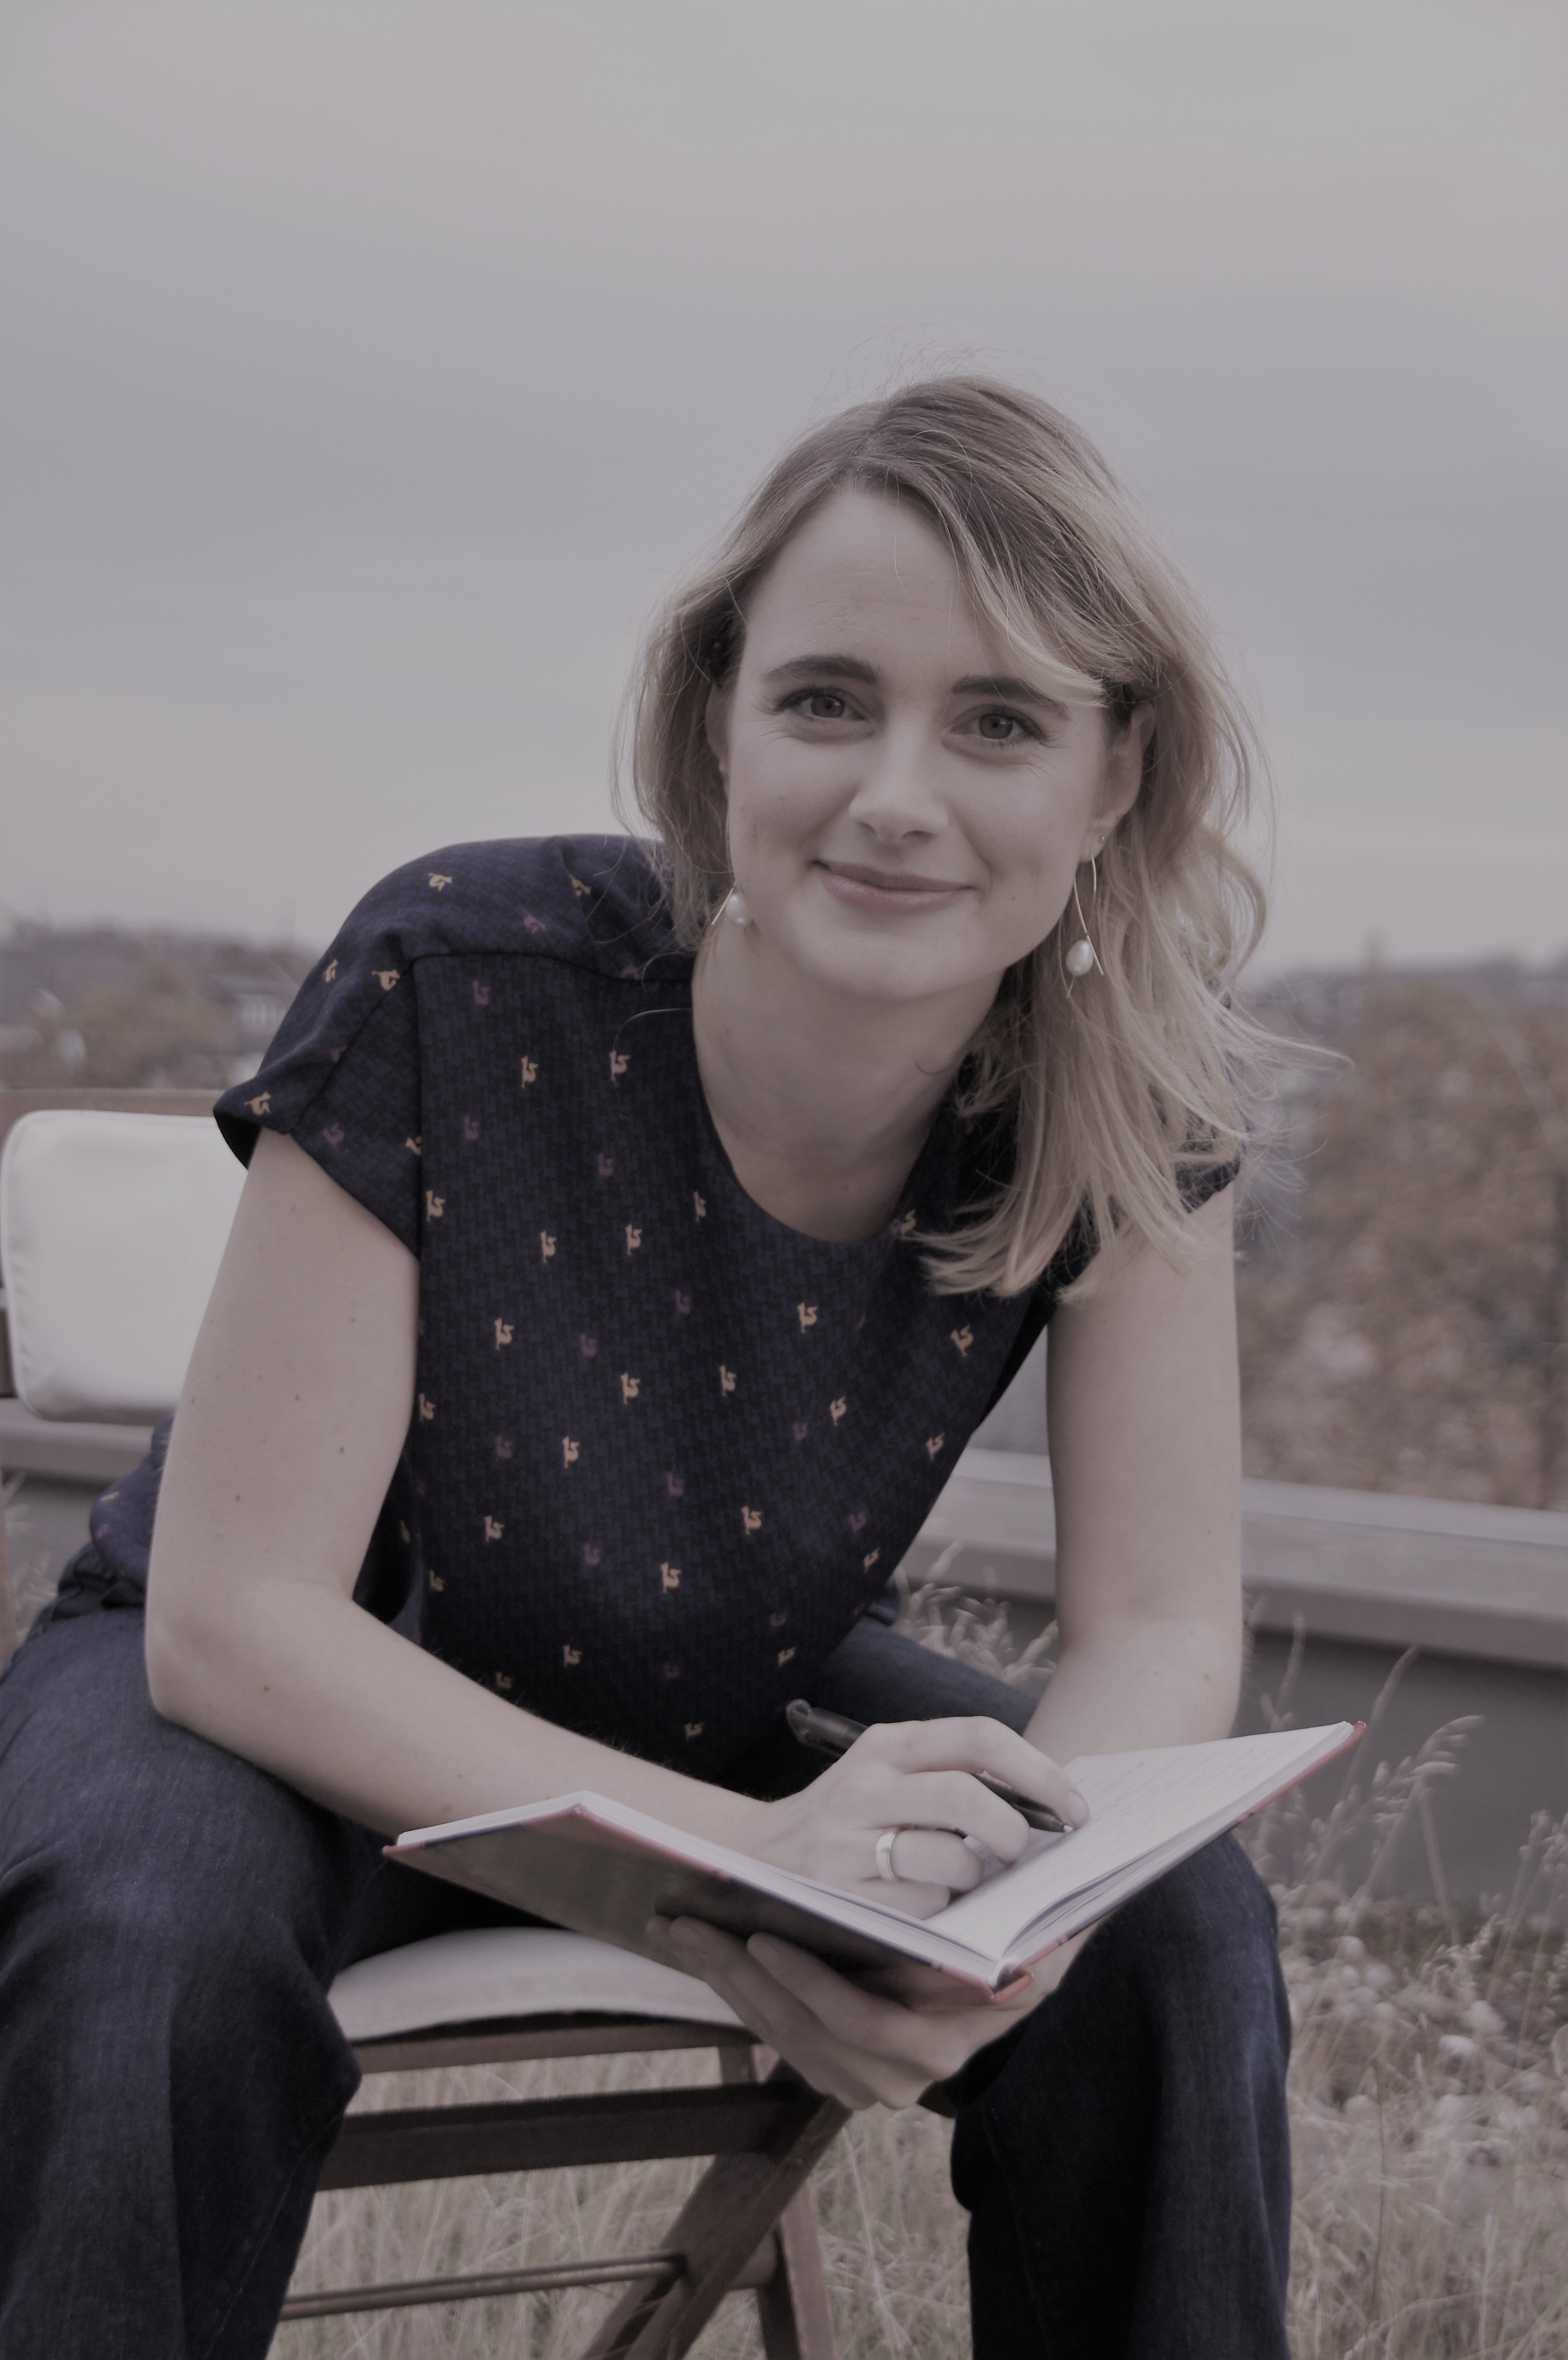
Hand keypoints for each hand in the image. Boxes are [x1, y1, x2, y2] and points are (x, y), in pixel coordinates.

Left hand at [647, 1914, 1072, 2108]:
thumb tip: (992, 1957)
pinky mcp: (833, 2068)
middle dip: (739, 1972)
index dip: (808, 1981)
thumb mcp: (1019, 1956)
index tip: (763, 1935)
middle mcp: (897, 2076)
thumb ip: (1000, 1961)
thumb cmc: (1010, 1948)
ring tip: (680, 1926)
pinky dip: (737, 1988)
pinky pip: (775, 2030)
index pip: (861, 2018)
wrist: (1002, 1974)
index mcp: (938, 2046)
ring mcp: (861, 2080)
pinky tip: (705, 1950)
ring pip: (778, 2029)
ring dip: (724, 1977)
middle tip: (689, 1922)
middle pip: (802, 2026)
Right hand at [724, 1714, 1089, 1918]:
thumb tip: (1049, 1810)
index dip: (1038, 1772)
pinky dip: (936, 1912)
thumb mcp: (889, 1777)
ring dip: (971, 1880)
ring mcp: (847, 1839)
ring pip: (948, 1861)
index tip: (1074, 1808)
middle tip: (1020, 1854)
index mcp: (888, 1745)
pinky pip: (920, 1908)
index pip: (978, 1737)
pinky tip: (919, 1906)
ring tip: (960, 1883)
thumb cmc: (848, 1819)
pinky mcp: (838, 1892)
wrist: (754, 1857)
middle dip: (1011, 1832)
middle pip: (967, 1798)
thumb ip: (952, 1778)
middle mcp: (865, 1784)